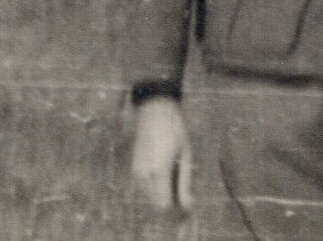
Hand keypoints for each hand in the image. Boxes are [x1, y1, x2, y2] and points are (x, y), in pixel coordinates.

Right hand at [130, 96, 191, 210]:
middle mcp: (143, 176)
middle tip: (185, 191)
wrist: (154, 110)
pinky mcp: (134, 169)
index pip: (164, 207)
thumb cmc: (175, 130)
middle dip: (171, 205)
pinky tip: (167, 171)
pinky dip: (156, 188)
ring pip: (150, 198)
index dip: (177, 211)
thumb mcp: (185, 155)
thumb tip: (188, 207)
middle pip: (156, 205)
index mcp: (158, 172)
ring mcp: (136, 173)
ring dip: (163, 195)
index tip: (188, 204)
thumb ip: (185, 183)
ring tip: (176, 176)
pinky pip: (146, 188)